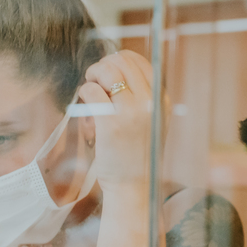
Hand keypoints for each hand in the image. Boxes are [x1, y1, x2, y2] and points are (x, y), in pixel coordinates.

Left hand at [79, 50, 154, 193]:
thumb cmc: (137, 155)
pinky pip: (92, 90)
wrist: (135, 186)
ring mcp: (132, 111)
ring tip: (90, 90)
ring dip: (93, 75)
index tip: (109, 73)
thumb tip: (116, 68)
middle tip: (95, 81)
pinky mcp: (112, 122)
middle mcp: (150, 102)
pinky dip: (85, 93)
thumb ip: (142, 97)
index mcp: (161, 100)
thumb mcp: (152, 122)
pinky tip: (87, 105)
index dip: (118, 61)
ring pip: (107, 70)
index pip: (139, 61)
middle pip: (121, 60)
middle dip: (103, 66)